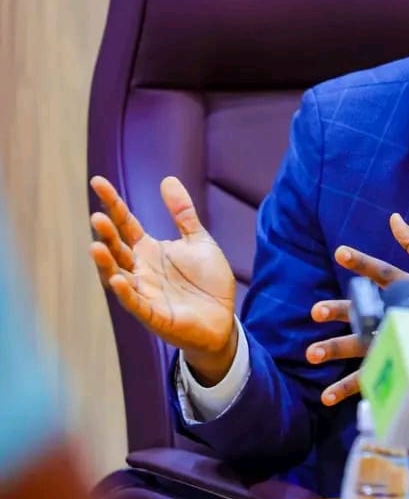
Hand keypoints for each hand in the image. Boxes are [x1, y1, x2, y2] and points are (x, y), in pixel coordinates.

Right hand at [88, 176, 237, 384]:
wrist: (222, 319)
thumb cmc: (207, 281)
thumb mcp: (198, 241)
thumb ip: (182, 214)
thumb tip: (167, 179)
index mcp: (149, 250)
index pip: (126, 223)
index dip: (113, 203)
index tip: (97, 181)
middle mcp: (141, 269)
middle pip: (118, 248)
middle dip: (107, 234)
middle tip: (97, 216)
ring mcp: (144, 292)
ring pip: (117, 276)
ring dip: (106, 263)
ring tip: (95, 246)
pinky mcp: (154, 314)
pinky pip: (135, 303)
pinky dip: (125, 292)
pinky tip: (117, 279)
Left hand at [307, 213, 408, 405]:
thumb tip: (394, 217)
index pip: (383, 272)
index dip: (363, 262)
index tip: (340, 252)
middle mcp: (400, 316)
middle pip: (366, 312)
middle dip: (342, 310)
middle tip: (317, 310)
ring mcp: (397, 341)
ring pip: (363, 346)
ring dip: (336, 349)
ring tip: (311, 353)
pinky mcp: (397, 363)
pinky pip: (371, 377)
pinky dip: (349, 388)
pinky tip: (327, 395)